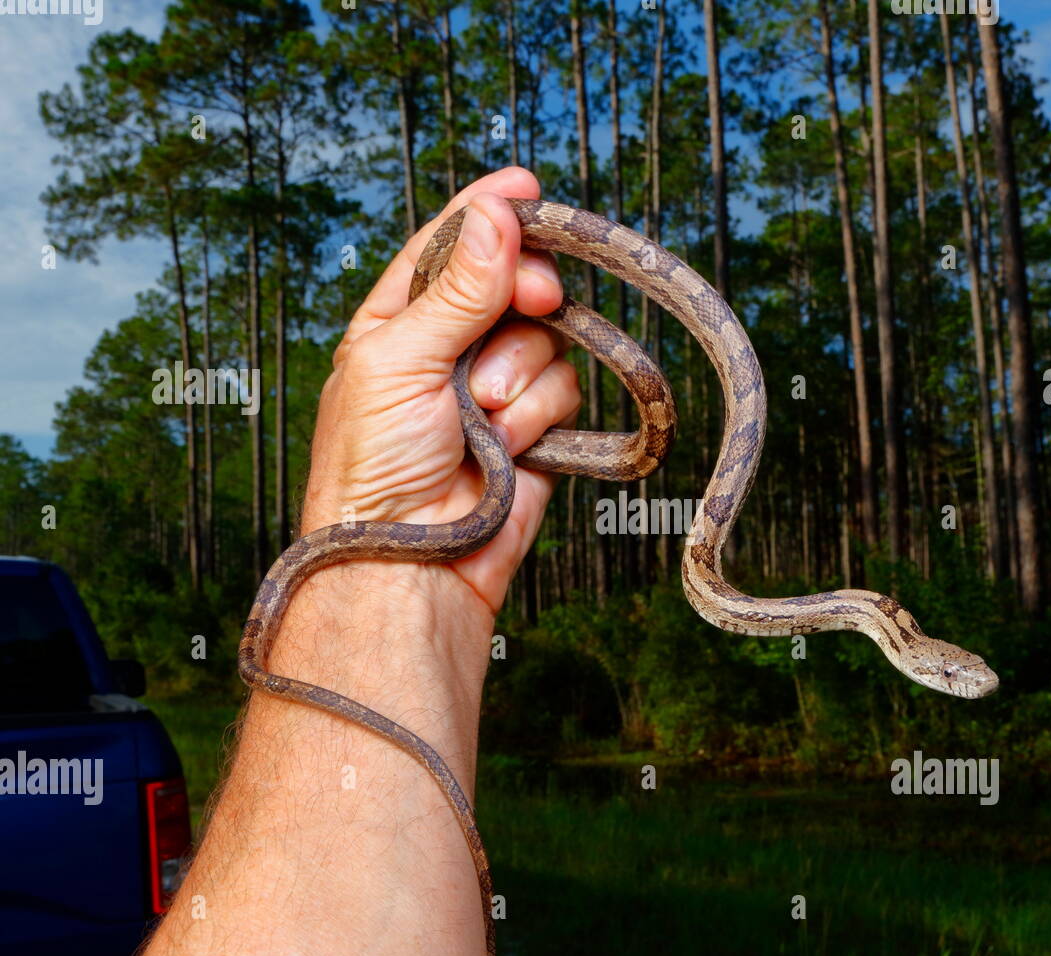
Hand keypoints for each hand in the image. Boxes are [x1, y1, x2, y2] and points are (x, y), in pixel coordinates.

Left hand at [301, 166, 580, 613]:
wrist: (413, 562)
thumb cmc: (375, 470)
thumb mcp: (400, 361)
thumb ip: (455, 290)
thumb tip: (494, 216)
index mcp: (397, 322)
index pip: (447, 248)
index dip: (486, 215)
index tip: (524, 187)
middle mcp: (449, 349)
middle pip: (510, 283)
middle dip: (524, 292)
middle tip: (535, 297)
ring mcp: (495, 389)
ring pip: (543, 338)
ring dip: (521, 374)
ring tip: (487, 416)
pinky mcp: (534, 429)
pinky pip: (563, 389)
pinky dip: (542, 414)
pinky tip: (513, 444)